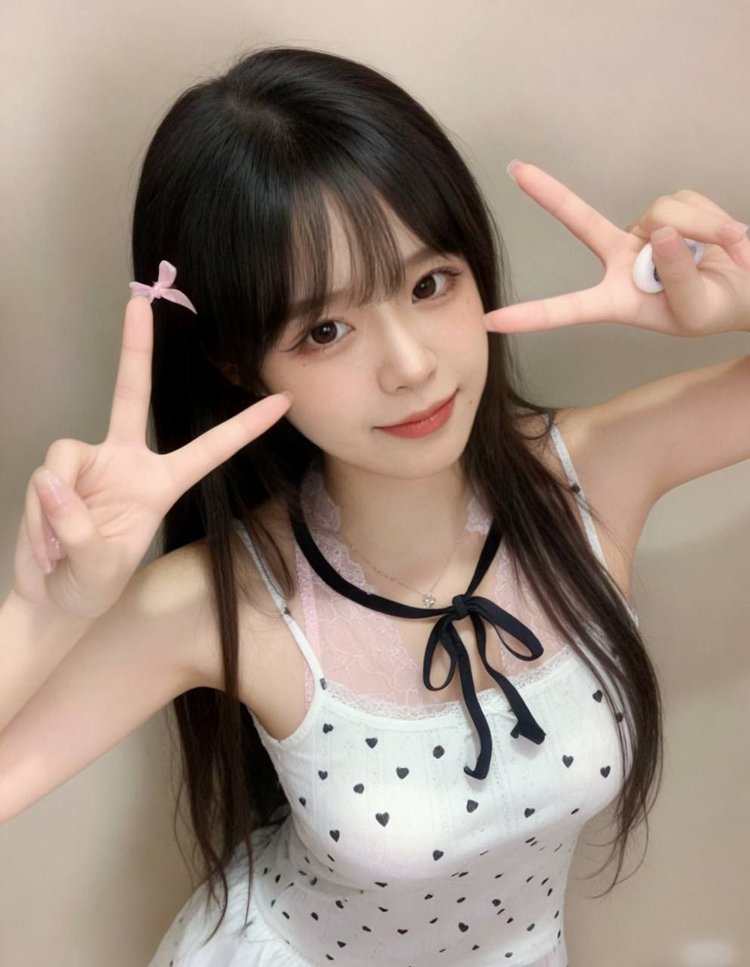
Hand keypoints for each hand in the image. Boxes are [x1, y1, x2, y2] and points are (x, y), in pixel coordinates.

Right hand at [13, 297, 291, 619]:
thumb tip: (52, 483)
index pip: (210, 448)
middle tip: (138, 299)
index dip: (245, 426)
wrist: (52, 599)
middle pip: (131, 395)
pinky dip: (39, 518)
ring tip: (60, 552)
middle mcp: (126, 462)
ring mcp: (90, 463)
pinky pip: (43, 479)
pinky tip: (46, 549)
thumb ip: (79, 529)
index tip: (282, 402)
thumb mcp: (99, 569)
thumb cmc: (91, 586)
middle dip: (134, 348)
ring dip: (56, 513)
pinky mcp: (57, 472)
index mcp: (160, 483)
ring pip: (64, 457)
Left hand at [485, 161, 749, 335]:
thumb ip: (677, 276)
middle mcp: (623, 260)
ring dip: (700, 230)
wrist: (748, 288)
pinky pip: (688, 203)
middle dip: (550, 194)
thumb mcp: (696, 310)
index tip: (491, 322)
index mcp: (617, 300)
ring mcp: (645, 232)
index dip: (532, 316)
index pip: (569, 308)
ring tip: (723, 254)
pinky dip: (713, 220)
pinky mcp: (671, 208)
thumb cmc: (715, 308)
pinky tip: (725, 239)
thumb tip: (660, 231)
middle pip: (582, 222)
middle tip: (516, 170)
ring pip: (661, 212)